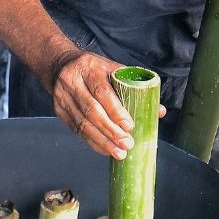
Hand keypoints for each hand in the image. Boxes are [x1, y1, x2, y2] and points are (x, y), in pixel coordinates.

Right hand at [47, 49, 161, 158]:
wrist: (60, 66)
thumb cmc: (94, 69)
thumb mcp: (113, 70)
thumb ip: (135, 88)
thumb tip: (159, 111)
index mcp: (89, 68)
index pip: (101, 91)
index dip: (116, 111)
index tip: (129, 126)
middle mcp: (72, 82)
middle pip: (91, 111)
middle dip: (111, 130)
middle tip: (127, 143)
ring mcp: (63, 98)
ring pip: (82, 124)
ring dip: (102, 141)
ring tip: (119, 152)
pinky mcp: (59, 111)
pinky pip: (77, 130)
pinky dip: (93, 142)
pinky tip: (106, 149)